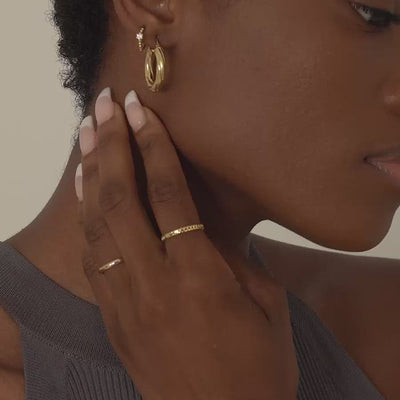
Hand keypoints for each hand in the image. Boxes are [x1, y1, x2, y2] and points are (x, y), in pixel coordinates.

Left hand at [75, 87, 298, 399]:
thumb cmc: (258, 368)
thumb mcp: (265, 305)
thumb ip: (232, 259)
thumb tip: (206, 229)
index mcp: (201, 277)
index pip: (168, 194)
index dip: (153, 147)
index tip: (142, 111)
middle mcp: (156, 284)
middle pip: (122, 199)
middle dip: (112, 145)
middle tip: (106, 106)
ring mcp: (127, 303)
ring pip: (98, 224)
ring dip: (92, 173)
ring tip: (89, 132)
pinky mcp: (114, 320)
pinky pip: (94, 257)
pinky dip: (87, 216)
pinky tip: (86, 188)